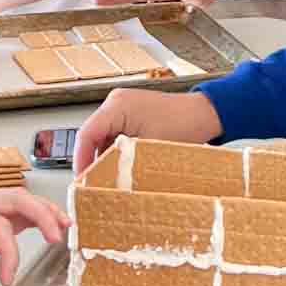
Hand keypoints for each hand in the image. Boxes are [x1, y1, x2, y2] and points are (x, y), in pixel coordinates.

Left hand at [0, 188, 69, 285]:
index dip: (8, 253)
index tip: (7, 281)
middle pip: (13, 199)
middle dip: (40, 213)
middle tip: (59, 233)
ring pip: (16, 204)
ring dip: (41, 213)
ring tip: (64, 225)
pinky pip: (11, 220)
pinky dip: (32, 223)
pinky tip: (49, 229)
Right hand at [73, 87, 221, 174]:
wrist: (204, 114)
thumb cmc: (184, 126)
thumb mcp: (148, 151)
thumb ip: (123, 165)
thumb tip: (107, 183)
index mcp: (117, 106)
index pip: (86, 134)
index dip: (81, 159)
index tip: (81, 179)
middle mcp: (116, 101)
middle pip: (92, 134)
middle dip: (92, 160)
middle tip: (91, 183)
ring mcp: (123, 105)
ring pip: (102, 135)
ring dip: (104, 156)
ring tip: (106, 177)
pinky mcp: (131, 112)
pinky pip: (114, 133)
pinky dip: (115, 150)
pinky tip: (120, 165)